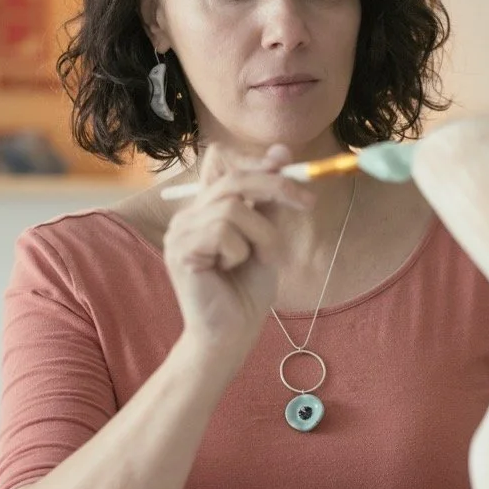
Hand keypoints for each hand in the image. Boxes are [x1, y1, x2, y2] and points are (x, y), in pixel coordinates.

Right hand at [163, 144, 313, 350]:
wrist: (231, 335)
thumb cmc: (246, 292)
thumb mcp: (266, 237)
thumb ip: (268, 201)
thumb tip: (280, 153)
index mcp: (205, 210)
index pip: (224, 165)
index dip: (256, 161)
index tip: (286, 158)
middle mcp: (188, 216)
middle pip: (233, 179)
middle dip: (276, 186)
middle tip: (308, 203)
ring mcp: (180, 232)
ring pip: (233, 208)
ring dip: (262, 234)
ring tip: (263, 259)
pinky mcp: (180, 250)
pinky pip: (222, 232)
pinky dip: (241, 250)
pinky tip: (233, 269)